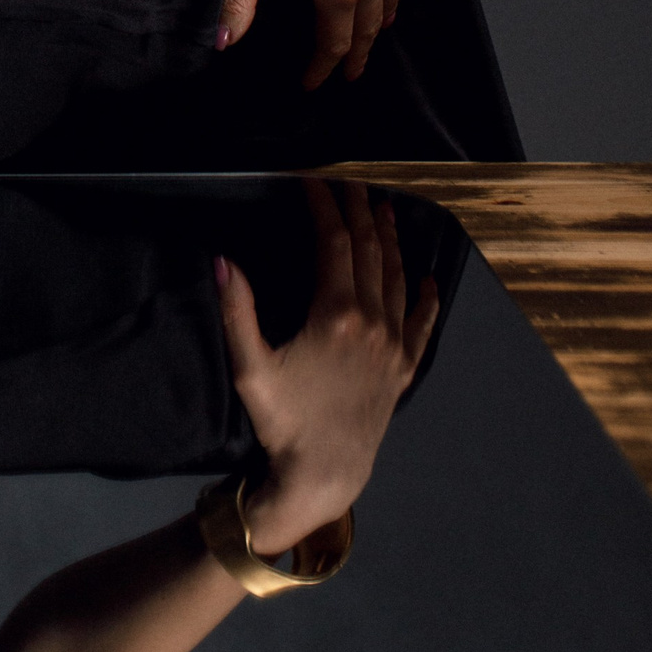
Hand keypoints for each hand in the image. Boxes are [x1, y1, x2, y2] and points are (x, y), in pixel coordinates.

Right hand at [217, 181, 438, 551]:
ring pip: (397, 278)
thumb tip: (222, 261)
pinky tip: (429, 280)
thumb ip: (237, 311)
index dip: (323, 204)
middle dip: (359, 210)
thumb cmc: (284, 420)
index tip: (312, 178)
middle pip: (369, 250)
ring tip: (385, 211)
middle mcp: (372, 322)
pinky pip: (422, 324)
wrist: (324, 473)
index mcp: (335, 313)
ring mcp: (393, 345)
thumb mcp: (250, 366)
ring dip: (390, 241)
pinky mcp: (404, 369)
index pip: (333, 242)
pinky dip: (426, 298)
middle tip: (351, 180)